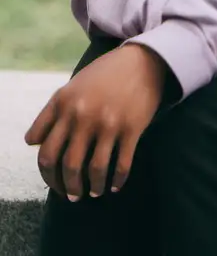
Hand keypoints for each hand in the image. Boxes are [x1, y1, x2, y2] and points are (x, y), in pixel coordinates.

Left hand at [24, 43, 167, 200]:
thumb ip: (50, 113)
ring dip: (93, 187)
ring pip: (95, 169)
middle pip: (68, 165)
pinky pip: (122, 163)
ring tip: (94, 193)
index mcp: (64, 106)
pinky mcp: (132, 127)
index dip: (47, 175)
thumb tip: (33, 143)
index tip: (54, 182)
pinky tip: (116, 185)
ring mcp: (109, 122)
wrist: (143, 60)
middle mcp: (83, 116)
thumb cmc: (104, 75)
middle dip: (68, 187)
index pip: (46, 152)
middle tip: (72, 195)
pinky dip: (118, 179)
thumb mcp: (71, 87)